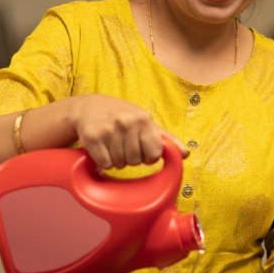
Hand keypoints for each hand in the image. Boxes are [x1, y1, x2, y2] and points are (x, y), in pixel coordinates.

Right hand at [69, 95, 188, 168]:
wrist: (88, 107)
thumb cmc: (122, 116)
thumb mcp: (144, 122)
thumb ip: (166, 139)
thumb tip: (185, 154)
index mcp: (143, 119)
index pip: (154, 154)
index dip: (149, 156)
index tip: (142, 148)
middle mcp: (126, 123)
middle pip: (136, 161)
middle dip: (130, 158)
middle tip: (123, 144)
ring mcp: (108, 130)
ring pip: (120, 164)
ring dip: (117, 160)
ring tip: (112, 144)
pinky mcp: (92, 138)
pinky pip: (106, 164)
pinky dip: (104, 161)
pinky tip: (103, 148)